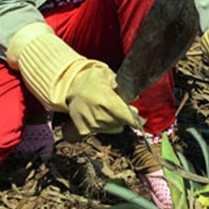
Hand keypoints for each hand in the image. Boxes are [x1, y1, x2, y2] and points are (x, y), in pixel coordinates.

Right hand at [7, 22, 140, 139]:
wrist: (69, 85)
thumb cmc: (92, 78)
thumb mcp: (108, 76)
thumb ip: (122, 86)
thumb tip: (134, 97)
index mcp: (107, 102)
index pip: (127, 118)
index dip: (135, 119)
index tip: (139, 118)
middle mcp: (98, 116)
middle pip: (120, 124)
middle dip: (124, 116)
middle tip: (122, 107)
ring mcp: (89, 125)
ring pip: (112, 129)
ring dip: (114, 121)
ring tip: (108, 108)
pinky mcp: (82, 131)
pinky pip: (99, 132)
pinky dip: (103, 126)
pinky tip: (100, 115)